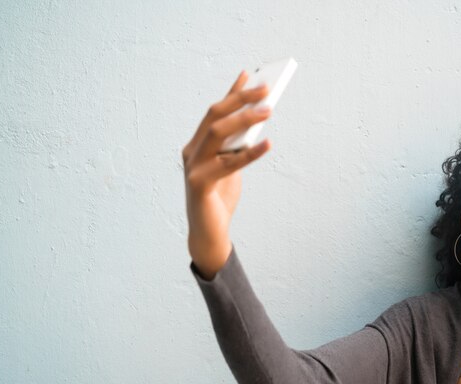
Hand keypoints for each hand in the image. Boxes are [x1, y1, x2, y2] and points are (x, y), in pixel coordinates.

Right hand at [182, 71, 271, 278]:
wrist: (209, 233)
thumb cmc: (220, 197)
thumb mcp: (231, 166)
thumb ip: (237, 146)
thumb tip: (258, 120)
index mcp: (197, 145)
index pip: (215, 112)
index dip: (231, 92)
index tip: (249, 74)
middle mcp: (191, 152)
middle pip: (214, 116)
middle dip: (240, 99)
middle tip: (266, 88)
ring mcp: (192, 167)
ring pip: (218, 133)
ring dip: (245, 119)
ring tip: (269, 110)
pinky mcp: (198, 184)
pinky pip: (227, 163)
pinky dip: (249, 153)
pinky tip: (268, 144)